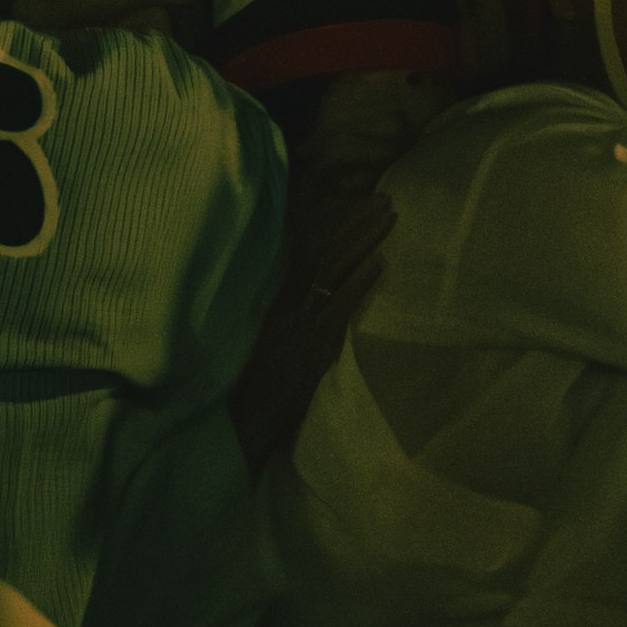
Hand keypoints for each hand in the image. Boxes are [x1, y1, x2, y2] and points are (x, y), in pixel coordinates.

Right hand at [228, 176, 395, 465]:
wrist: (234, 430)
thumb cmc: (244, 392)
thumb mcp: (255, 340)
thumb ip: (274, 310)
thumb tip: (299, 288)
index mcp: (271, 297)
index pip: (303, 248)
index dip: (329, 220)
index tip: (354, 199)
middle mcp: (283, 302)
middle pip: (323, 248)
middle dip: (355, 219)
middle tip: (384, 197)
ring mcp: (298, 323)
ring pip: (334, 267)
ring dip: (364, 238)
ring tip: (391, 215)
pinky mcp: (311, 348)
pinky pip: (339, 306)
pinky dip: (361, 282)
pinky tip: (382, 262)